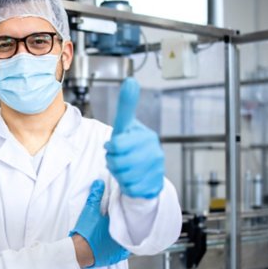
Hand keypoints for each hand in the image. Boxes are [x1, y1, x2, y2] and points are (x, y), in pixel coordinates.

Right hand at [69, 180, 129, 267]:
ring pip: (130, 240)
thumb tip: (99, 183)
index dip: (130, 212)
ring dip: (129, 235)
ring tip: (128, 230)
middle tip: (130, 219)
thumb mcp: (89, 211)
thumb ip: (95, 196)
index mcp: (118, 224)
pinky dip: (125, 247)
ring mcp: (121, 248)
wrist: (80, 252)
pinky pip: (126, 251)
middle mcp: (122, 237)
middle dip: (131, 224)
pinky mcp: (117, 256)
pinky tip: (122, 243)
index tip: (130, 208)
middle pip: (132, 228)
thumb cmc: (86, 232)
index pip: (129, 216)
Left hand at [104, 78, 164, 198]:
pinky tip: (131, 179)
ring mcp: (156, 168)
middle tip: (117, 158)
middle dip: (112, 160)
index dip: (112, 146)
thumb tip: (130, 80)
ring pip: (122, 174)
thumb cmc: (132, 146)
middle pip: (116, 159)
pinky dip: (126, 185)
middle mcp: (153, 151)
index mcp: (145, 135)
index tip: (115, 135)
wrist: (148, 174)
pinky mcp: (154, 184)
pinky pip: (129, 187)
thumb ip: (126, 106)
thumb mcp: (126, 127)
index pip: (119, 140)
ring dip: (117, 172)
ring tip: (124, 167)